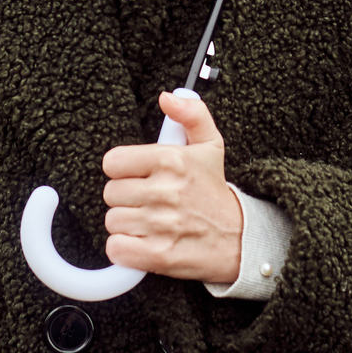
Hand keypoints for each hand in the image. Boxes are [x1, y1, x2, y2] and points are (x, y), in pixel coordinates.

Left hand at [100, 90, 243, 283]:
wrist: (241, 240)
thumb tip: (167, 97)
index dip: (123, 171)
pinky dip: (125, 249)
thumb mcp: (210, 146)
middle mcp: (164, 191)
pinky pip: (116, 249)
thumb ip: (191, 114)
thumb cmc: (215, 192)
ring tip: (150, 222)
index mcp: (171, 160)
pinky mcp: (158, 255)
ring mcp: (160, 225)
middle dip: (126, 198)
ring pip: (112, 221)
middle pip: (111, 193)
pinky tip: (143, 243)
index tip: (139, 176)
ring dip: (127, 224)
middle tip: (148, 201)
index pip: (113, 162)